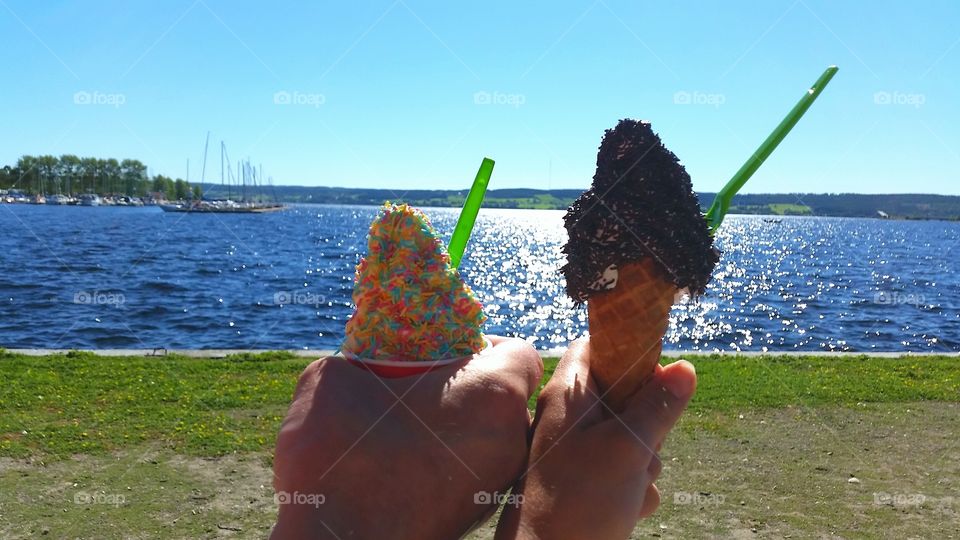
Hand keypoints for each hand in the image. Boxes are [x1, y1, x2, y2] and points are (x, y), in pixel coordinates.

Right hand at [271, 336, 542, 539]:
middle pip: (508, 397)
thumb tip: (364, 365)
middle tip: (424, 391)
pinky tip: (410, 465)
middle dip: (471, 389)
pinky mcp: (479, 514)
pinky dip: (453, 462)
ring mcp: (500, 482)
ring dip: (462, 428)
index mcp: (496, 392)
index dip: (484, 346)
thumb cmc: (338, 453)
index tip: (445, 354)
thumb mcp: (335, 376)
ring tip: (413, 431)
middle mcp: (513, 437)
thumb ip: (367, 361)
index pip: (519, 353)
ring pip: (495, 437)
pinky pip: (478, 472)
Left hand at [497, 338, 695, 539]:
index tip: (657, 374)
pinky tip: (628, 506)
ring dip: (645, 461)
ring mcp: (578, 452)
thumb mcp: (628, 448)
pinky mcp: (588, 483)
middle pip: (623, 394)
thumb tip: (685, 367)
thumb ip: (657, 406)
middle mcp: (570, 419)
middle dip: (647, 421)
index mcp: (569, 396)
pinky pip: (626, 471)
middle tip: (643, 444)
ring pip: (631, 437)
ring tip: (631, 482)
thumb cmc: (579, 501)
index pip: (595, 347)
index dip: (629, 352)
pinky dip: (635, 487)